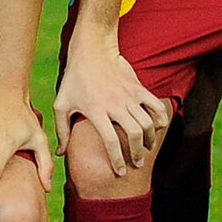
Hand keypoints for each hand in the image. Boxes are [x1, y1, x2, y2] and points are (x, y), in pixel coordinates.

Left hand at [55, 35, 172, 176]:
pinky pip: (155, 105)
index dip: (118, 160)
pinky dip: (160, 118)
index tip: (121, 172)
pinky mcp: (137, 87)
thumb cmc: (74, 78)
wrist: (92, 49)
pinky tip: (157, 127)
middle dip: (138, 153)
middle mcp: (115, 104)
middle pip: (134, 134)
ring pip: (147, 122)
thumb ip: (61, 131)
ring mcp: (128, 95)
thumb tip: (61, 154)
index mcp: (96, 111)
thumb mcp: (61, 104)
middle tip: (137, 163)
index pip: (111, 141)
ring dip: (149, 139)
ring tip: (147, 148)